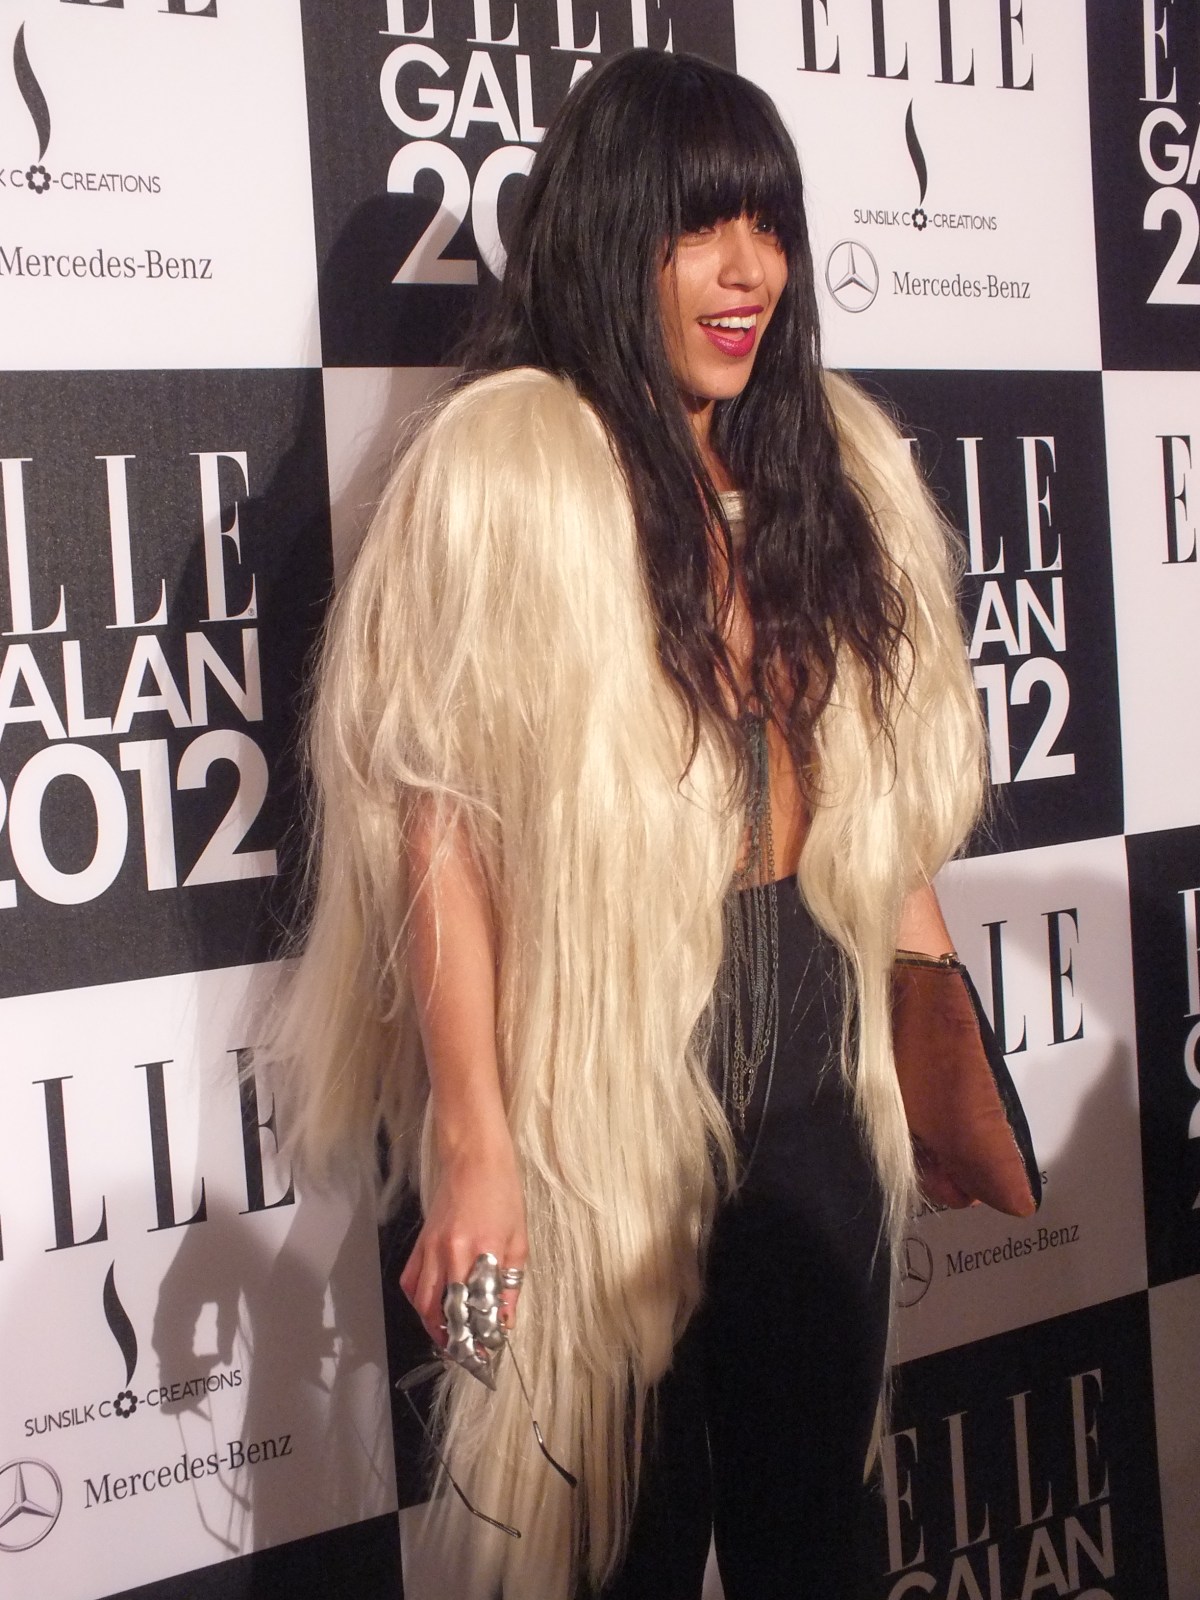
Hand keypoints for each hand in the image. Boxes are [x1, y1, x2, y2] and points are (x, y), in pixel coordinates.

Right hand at [398, 1133, 526, 1347]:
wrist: (474, 1160)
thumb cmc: (503, 1196)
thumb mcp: (518, 1241)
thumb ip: (510, 1285)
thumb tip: (505, 1322)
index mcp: (481, 1252)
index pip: (476, 1308)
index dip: (480, 1337)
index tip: (487, 1354)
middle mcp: (450, 1253)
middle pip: (442, 1312)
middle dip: (454, 1340)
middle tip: (467, 1354)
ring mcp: (429, 1249)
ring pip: (421, 1302)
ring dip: (433, 1326)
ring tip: (450, 1339)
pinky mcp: (418, 1244)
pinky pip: (410, 1282)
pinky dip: (418, 1302)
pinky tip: (431, 1308)